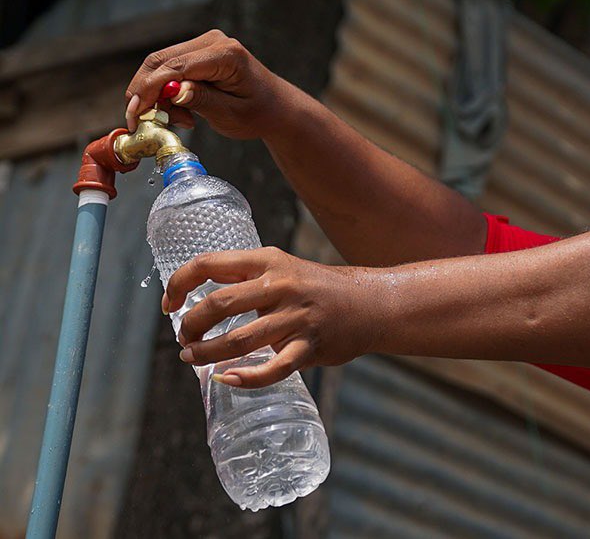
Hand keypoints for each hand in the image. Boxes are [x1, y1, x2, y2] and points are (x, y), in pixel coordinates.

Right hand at [124, 29, 307, 138]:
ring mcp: (205, 44)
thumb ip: (202, 101)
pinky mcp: (198, 52)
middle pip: (161, 61)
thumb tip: (174, 92)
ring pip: (160, 65)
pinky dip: (166, 92)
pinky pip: (170, 68)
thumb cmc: (258, 113)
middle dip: (145, 93)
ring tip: (181, 121)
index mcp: (226, 55)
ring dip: (157, 95)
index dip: (149, 90)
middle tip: (142, 122)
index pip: (176, 67)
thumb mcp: (232, 115)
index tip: (135, 115)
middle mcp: (213, 41)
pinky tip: (184, 112)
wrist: (275, 108)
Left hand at [163, 247, 378, 387]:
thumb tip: (202, 306)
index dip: (179, 284)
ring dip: (207, 355)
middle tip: (186, 341)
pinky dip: (247, 378)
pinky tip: (228, 380)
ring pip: (239, 340)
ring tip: (194, 360)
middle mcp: (280, 284)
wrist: (368, 303)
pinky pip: (274, 368)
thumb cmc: (317, 289)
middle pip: (217, 304)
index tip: (169, 305)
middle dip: (191, 327)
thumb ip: (248, 282)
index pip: (207, 264)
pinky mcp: (309, 345)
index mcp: (267, 260)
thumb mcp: (283, 269)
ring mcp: (296, 316)